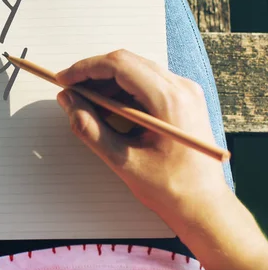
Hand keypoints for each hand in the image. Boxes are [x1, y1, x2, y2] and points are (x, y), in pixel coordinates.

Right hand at [55, 49, 229, 223]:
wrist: (206, 207)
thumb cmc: (170, 189)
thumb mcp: (121, 160)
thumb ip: (89, 127)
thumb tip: (67, 100)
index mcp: (169, 100)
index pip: (119, 65)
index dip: (86, 68)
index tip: (64, 79)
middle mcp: (181, 88)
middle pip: (127, 62)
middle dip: (94, 73)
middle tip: (71, 90)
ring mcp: (185, 91)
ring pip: (135, 69)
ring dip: (107, 82)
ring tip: (87, 103)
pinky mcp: (183, 98)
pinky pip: (147, 81)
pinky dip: (123, 90)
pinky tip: (108, 109)